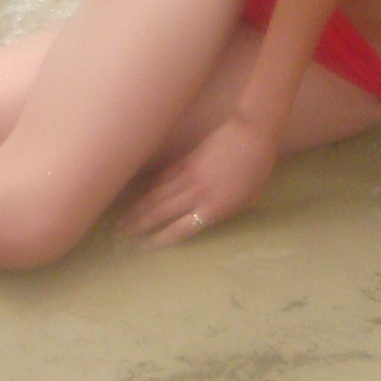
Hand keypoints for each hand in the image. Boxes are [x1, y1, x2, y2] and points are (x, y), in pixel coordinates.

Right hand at [118, 110, 279, 246]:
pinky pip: (164, 177)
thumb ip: (227, 211)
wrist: (252, 133)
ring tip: (123, 218)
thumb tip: (209, 217)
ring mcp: (188, 177)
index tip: (144, 247)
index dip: (160, 239)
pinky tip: (140, 194)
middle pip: (161, 214)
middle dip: (139, 225)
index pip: (180, 230)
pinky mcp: (186, 160)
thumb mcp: (249, 199)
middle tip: (121, 234)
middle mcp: (197, 196)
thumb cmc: (258, 168)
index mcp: (214, 210)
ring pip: (157, 196)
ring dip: (138, 209)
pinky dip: (150, 187)